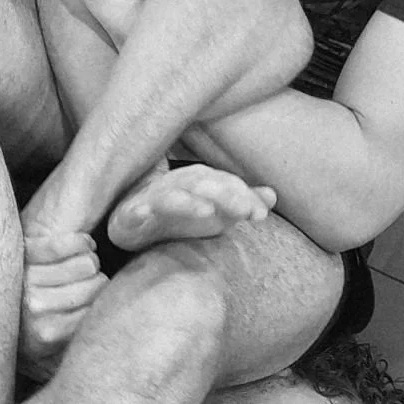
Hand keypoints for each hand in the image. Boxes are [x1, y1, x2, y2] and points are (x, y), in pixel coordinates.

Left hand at [18, 224, 106, 375]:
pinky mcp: (21, 253)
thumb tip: (114, 360)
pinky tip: (84, 246)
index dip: (106, 305)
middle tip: (91, 286)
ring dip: (91, 263)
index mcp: (48, 334)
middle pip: (98, 284)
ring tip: (85, 269)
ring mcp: (26, 278)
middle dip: (100, 285)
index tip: (101, 304)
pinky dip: (81, 242)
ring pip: (86, 262)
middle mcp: (36, 307)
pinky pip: (65, 243)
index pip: (101, 312)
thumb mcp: (50, 363)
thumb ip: (80, 361)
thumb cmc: (26, 341)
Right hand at [107, 164, 277, 250]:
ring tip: (206, 211)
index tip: (261, 214)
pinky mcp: (130, 215)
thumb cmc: (181, 214)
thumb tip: (273, 195)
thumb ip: (242, 202)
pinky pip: (133, 212)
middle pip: (201, 184)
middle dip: (223, 194)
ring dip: (187, 201)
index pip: (226, 184)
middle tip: (243, 210)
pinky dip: (138, 211)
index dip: (244, 196)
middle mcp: (178, 186)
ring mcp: (152, 199)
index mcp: (200, 182)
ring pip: (170, 196)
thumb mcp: (215, 211)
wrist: (134, 221)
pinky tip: (144, 213)